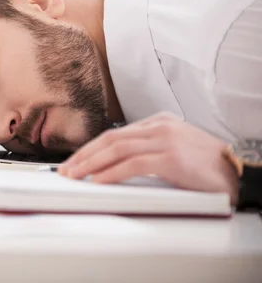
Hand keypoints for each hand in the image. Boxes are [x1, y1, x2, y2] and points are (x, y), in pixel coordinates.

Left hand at [58, 112, 238, 204]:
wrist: (237, 171)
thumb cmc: (205, 165)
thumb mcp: (172, 149)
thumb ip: (147, 150)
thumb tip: (114, 164)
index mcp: (158, 122)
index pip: (115, 134)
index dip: (91, 148)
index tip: (75, 160)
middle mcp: (159, 126)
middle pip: (110, 139)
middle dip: (84, 155)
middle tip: (66, 169)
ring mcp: (165, 139)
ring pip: (116, 149)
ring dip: (91, 164)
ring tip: (75, 175)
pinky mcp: (171, 157)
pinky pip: (132, 164)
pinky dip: (111, 172)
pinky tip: (98, 180)